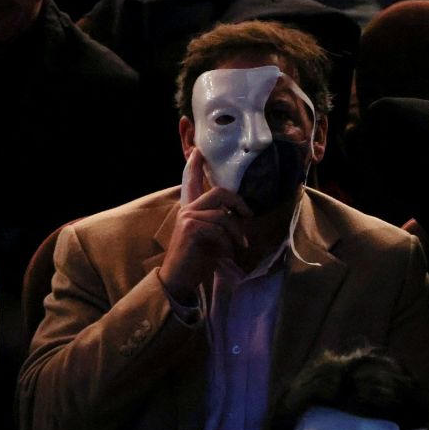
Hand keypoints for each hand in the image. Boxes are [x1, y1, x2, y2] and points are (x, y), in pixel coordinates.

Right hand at [157, 150, 252, 301]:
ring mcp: (188, 218)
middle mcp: (188, 209)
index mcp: (192, 208)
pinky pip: (219, 229)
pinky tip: (226, 254)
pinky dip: (228, 243)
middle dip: (239, 204)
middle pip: (219, 192)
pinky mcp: (191, 229)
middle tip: (248, 217)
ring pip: (223, 215)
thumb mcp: (212, 237)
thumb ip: (220, 221)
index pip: (192, 180)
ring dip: (236, 233)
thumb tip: (241, 216)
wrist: (179, 279)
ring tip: (239, 246)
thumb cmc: (198, 259)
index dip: (195, 165)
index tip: (198, 149)